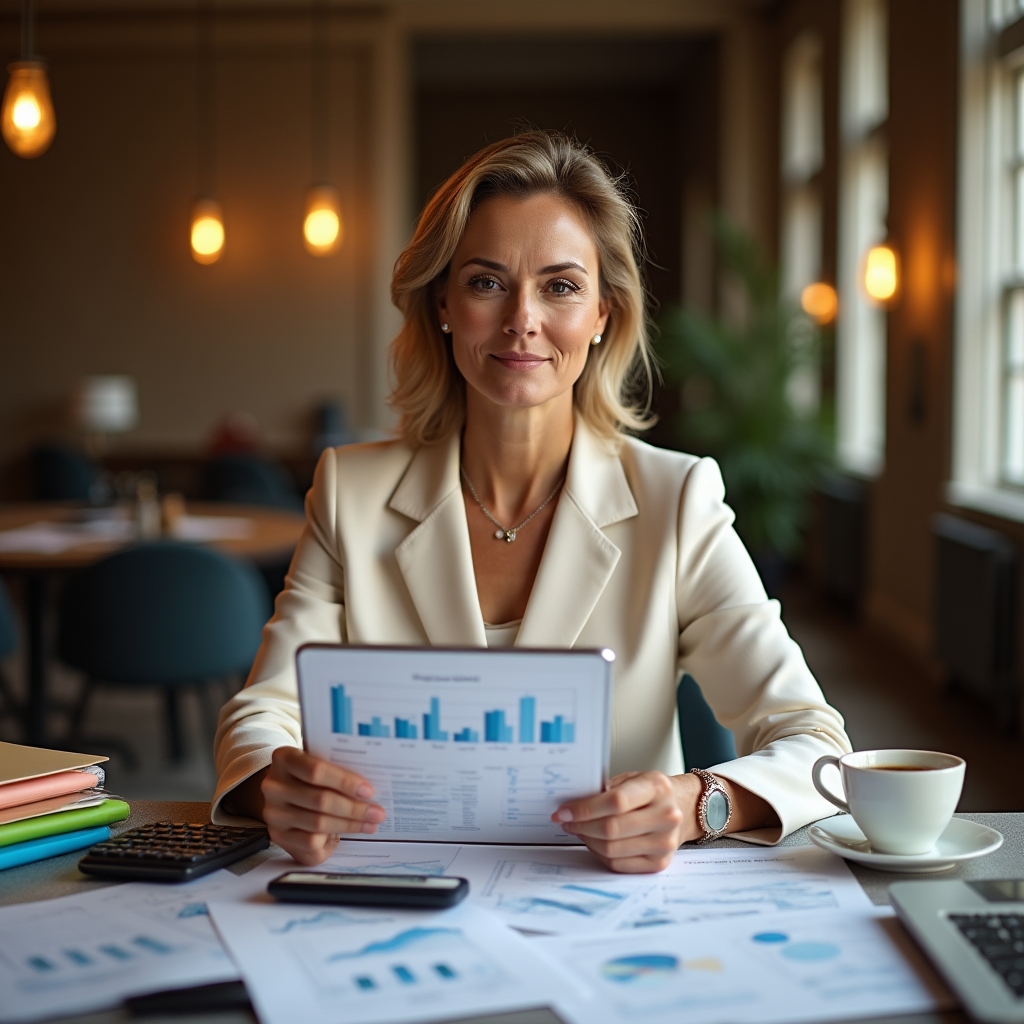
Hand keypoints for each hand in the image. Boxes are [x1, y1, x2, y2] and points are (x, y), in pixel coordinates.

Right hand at [260, 747, 386, 864]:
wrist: (285, 793)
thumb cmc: (310, 776)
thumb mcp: (318, 763)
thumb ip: (337, 770)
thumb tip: (369, 788)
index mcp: (284, 758)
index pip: (316, 770)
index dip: (345, 782)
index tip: (369, 791)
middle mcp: (274, 786)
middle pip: (320, 800)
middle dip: (354, 808)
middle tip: (377, 812)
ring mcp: (274, 813)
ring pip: (318, 823)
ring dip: (349, 825)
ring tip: (369, 824)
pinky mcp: (278, 835)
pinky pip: (310, 842)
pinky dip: (331, 840)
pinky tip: (345, 835)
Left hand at [552, 771, 701, 872]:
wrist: (683, 808)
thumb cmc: (652, 792)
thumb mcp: (633, 778)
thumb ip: (607, 789)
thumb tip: (572, 805)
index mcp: (657, 787)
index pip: (615, 801)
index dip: (584, 808)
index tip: (563, 811)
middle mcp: (666, 816)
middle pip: (611, 829)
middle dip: (581, 826)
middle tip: (566, 821)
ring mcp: (664, 843)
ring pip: (612, 849)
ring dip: (588, 840)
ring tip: (580, 830)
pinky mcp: (659, 863)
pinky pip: (618, 864)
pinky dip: (599, 854)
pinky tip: (595, 842)